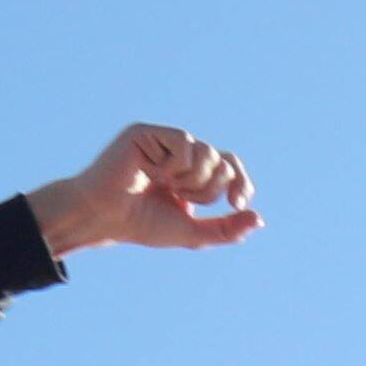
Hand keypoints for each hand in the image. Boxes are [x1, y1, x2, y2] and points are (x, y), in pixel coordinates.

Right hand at [29, 120, 265, 255]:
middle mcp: (180, 154)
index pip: (230, 166)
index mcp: (192, 173)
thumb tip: (259, 220)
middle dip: (210, 189)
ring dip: (192, 180)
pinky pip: (185, 143)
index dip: (241, 182)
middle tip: (182, 197)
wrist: (105, 217)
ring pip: (207, 152)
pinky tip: (152, 172)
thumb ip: (226, 229)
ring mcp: (164, 141)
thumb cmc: (142, 224)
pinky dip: (175, 167)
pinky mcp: (149, 132)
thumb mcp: (192, 233)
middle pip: (223, 161)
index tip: (238, 203)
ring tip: (166, 187)